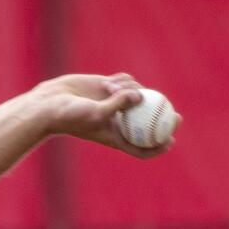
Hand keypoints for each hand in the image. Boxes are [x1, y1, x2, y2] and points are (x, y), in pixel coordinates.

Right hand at [34, 73, 180, 158]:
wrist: (51, 104)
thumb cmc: (71, 115)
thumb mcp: (96, 113)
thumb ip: (118, 104)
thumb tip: (141, 94)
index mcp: (115, 136)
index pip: (140, 147)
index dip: (157, 148)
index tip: (171, 142)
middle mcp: (118, 121)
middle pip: (147, 122)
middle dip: (164, 120)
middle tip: (177, 115)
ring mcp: (115, 103)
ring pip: (138, 95)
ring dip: (131, 89)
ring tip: (111, 89)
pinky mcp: (108, 87)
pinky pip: (126, 81)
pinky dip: (122, 80)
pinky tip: (109, 82)